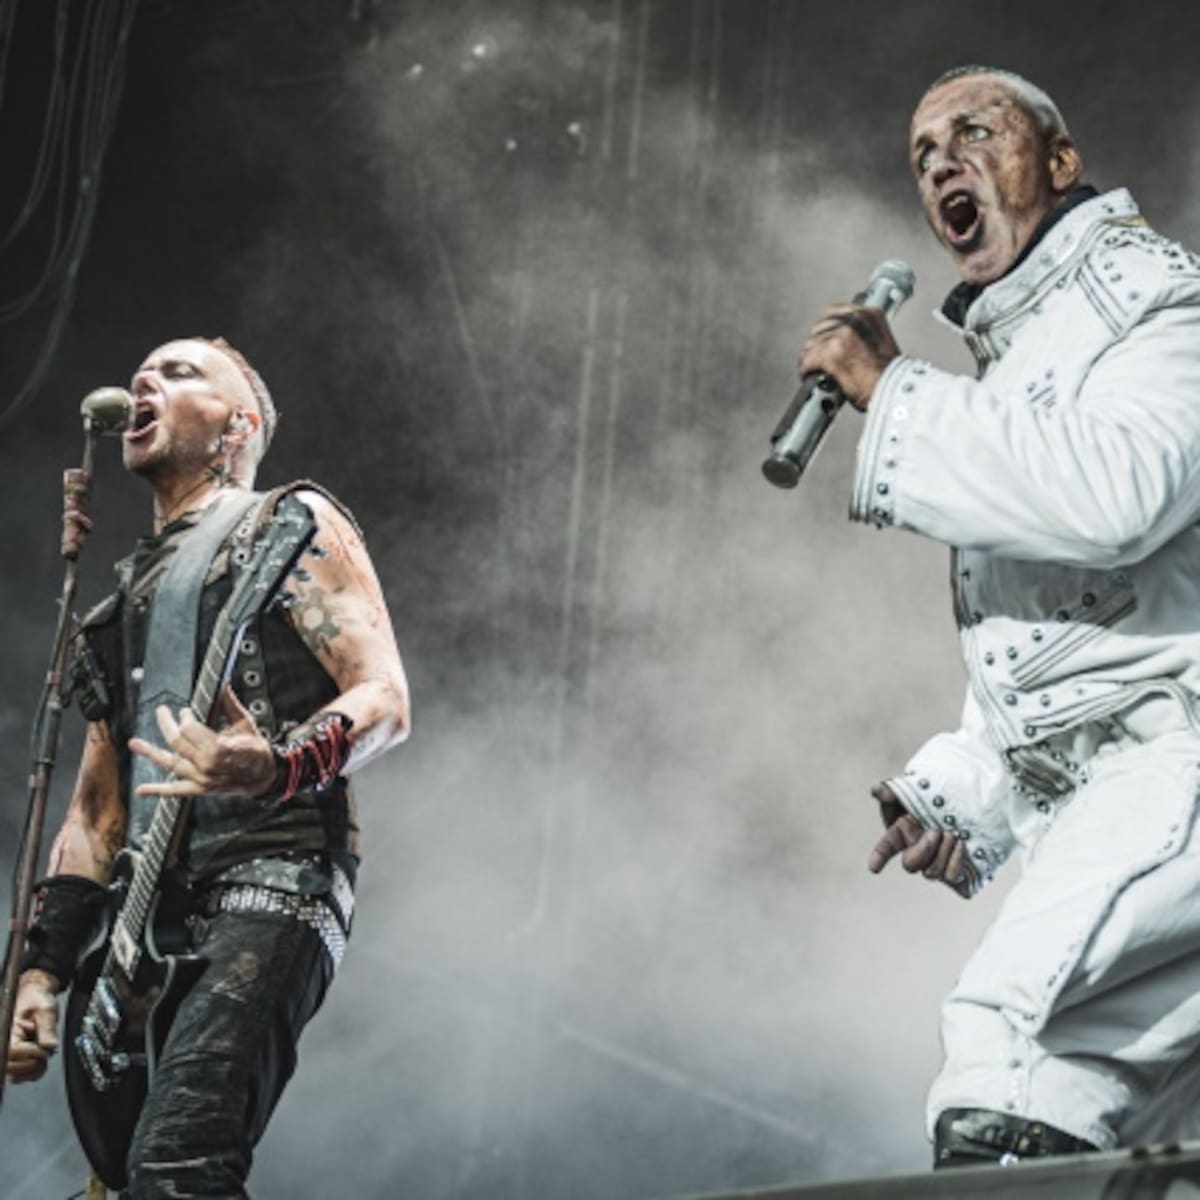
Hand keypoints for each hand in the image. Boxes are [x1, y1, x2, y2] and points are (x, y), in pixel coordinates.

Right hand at [6, 969, 60, 1083]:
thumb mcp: (46, 1009)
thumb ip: (47, 1028)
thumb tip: (50, 1047)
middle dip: (33, 1062)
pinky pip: (19, 1074)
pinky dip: (32, 1072)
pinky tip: (40, 1061)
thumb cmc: (36, 999)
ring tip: (43, 1053)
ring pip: (15, 1074)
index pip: (12, 1052)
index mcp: (7, 1030)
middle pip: (11, 1067)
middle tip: (46, 1050)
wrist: (34, 995)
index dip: (31, 1053)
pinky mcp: (14, 1058)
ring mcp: (7, 1053)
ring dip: (33, 1069)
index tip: (45, 1048)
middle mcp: (4, 1043)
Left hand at [130, 685, 274, 797]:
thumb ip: (230, 704)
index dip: (185, 717)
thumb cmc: (255, 749)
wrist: (262, 776)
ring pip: (171, 763)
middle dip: (168, 725)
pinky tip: (141, 790)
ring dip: (151, 753)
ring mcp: (202, 779)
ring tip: (134, 743)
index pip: (191, 730)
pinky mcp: (199, 789)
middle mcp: (208, 765)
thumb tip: (222, 684)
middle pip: (178, 743)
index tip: (185, 711)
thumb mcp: (246, 723)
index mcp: (222, 748)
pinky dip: (157, 790)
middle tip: (162, 712)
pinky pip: (176, 791)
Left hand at [799, 303, 899, 409]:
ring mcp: (842, 335)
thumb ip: (862, 335)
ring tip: (814, 370)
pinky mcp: (831, 353)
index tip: (823, 339)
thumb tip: (843, 340)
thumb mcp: (881, 343)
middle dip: (816, 344)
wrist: (893, 391)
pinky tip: (809, 376)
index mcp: (869, 314)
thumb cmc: (888, 375)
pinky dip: (806, 370)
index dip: (825, 328)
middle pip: (820, 327)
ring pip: (812, 344)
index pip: (835, 312)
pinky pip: (807, 359)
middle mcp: (855, 320)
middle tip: (816, 359)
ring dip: (810, 358)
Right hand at [867, 783, 970, 897]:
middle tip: (936, 831)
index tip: (874, 867)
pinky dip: (956, 863)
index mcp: (903, 833)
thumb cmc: (940, 796)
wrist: (972, 804)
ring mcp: (936, 863)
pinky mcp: (955, 872)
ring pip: (931, 873)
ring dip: (943, 853)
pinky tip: (962, 846)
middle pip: (911, 865)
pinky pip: (951, 878)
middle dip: (924, 849)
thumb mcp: (917, 789)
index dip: (879, 857)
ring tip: (953, 834)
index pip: (886, 847)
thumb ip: (895, 790)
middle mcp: (918, 851)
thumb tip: (875, 790)